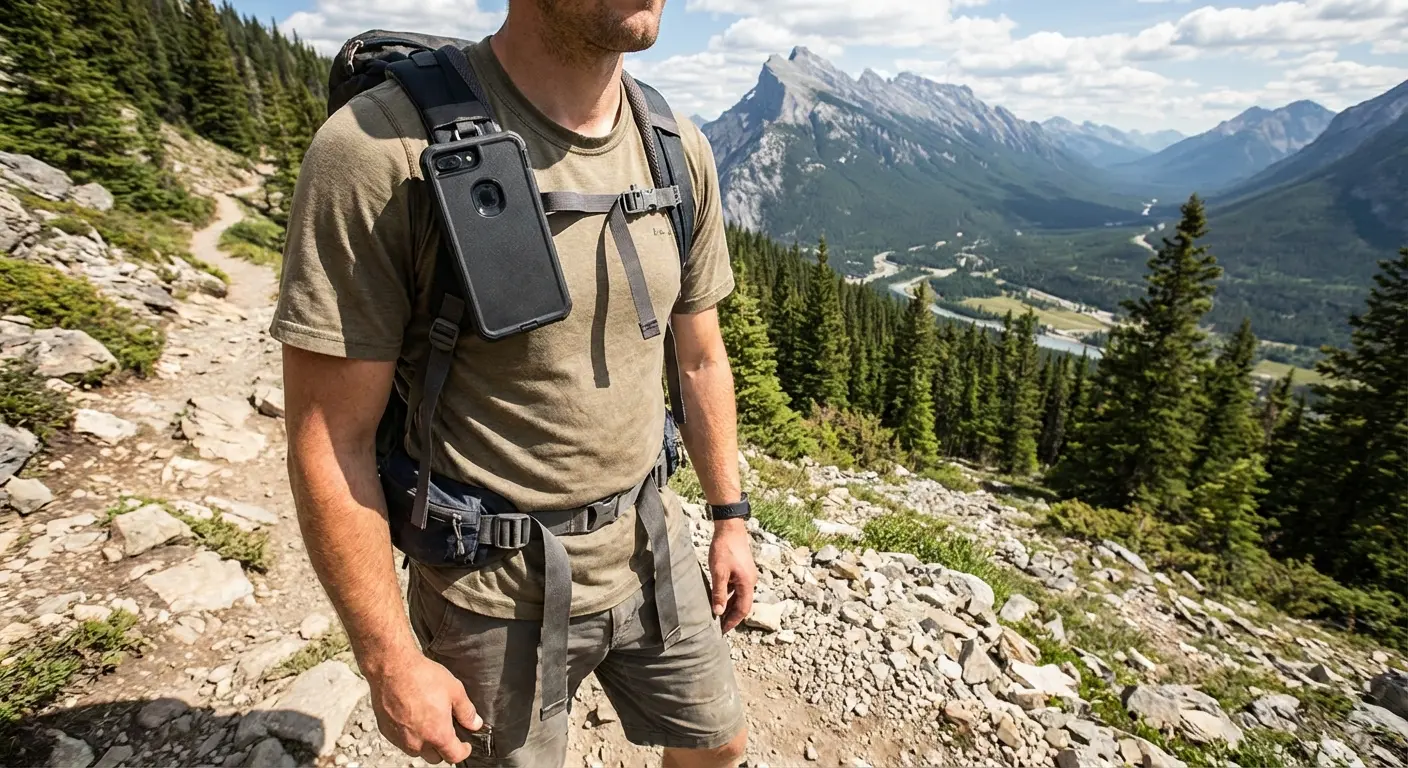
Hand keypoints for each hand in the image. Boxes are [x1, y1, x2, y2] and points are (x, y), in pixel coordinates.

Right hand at [365, 650, 482, 763]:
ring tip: (428, 722)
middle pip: (435, 758)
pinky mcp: (386, 732)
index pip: (454, 756)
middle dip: (443, 749)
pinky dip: (408, 735)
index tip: (465, 745)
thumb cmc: (422, 677)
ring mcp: (400, 738)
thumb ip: (466, 711)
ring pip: (416, 751)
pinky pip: (401, 741)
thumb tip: (475, 724)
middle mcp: (417, 742)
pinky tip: (411, 717)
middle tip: (446, 731)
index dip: (463, 751)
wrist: (392, 668)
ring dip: (424, 743)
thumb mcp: (454, 690)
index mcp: (437, 734)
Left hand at [708, 519, 756, 632]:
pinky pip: (737, 587)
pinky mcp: (742, 569)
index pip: (743, 609)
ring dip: (729, 605)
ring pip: (739, 596)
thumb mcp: (719, 572)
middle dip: (731, 615)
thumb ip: (719, 593)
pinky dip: (729, 595)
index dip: (733, 621)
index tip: (723, 630)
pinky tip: (719, 597)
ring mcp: (747, 575)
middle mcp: (750, 581)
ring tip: (717, 614)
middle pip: (742, 604)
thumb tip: (718, 612)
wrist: (730, 528)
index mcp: (747, 584)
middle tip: (719, 626)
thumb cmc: (724, 549)